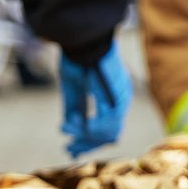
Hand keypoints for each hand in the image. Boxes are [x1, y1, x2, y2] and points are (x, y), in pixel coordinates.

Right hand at [60, 42, 132, 157]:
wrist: (83, 40)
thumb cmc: (77, 57)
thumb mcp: (72, 88)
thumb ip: (74, 109)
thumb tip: (69, 127)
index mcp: (112, 95)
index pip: (105, 128)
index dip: (87, 141)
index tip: (70, 148)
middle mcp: (120, 99)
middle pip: (107, 135)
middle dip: (86, 144)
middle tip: (68, 149)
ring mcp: (121, 99)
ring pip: (106, 134)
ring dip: (83, 136)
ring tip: (66, 129)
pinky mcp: (118, 98)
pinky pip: (106, 126)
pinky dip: (88, 130)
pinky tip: (75, 125)